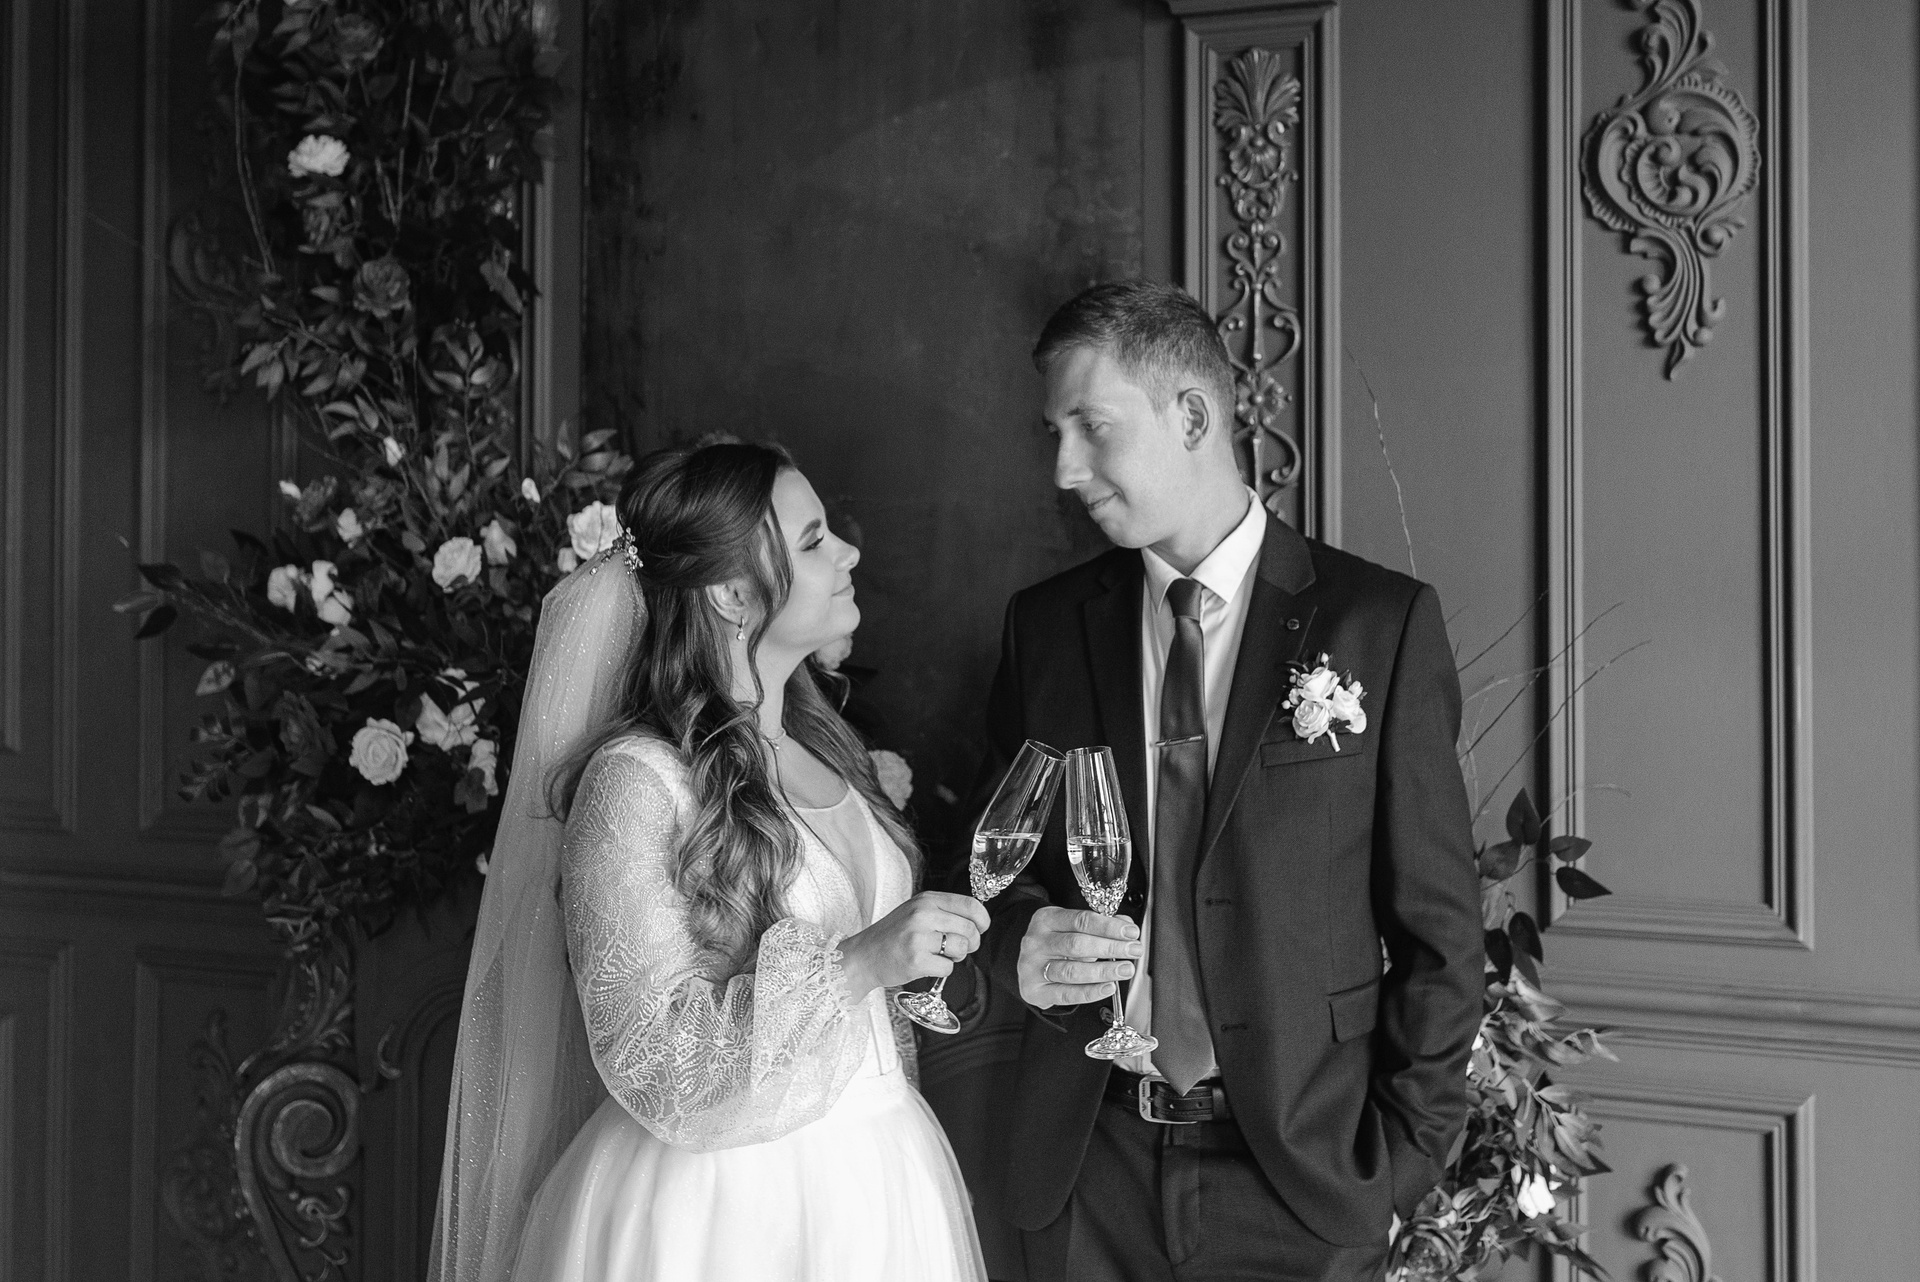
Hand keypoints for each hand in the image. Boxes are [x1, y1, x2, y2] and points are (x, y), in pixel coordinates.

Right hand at [840, 891, 989, 1000]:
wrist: (863, 956)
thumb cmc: (892, 935)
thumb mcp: (915, 911)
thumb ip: (943, 911)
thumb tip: (976, 920)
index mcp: (926, 900)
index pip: (971, 905)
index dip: (982, 920)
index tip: (981, 928)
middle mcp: (923, 915)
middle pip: (970, 929)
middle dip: (971, 943)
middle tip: (957, 948)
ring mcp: (918, 937)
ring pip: (961, 948)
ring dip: (955, 957)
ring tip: (938, 955)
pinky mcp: (916, 960)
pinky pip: (948, 967)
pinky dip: (941, 970)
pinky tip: (926, 964)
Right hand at [1018, 906, 1142, 1008]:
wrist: (1027, 964)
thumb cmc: (1054, 943)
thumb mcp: (1071, 926)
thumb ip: (1099, 925)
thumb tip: (1125, 926)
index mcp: (1046, 919)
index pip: (1081, 920)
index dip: (1109, 927)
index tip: (1131, 932)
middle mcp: (1036, 942)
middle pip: (1077, 944)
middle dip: (1110, 948)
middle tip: (1133, 950)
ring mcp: (1033, 967)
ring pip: (1072, 971)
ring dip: (1104, 971)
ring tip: (1125, 969)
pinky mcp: (1034, 990)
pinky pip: (1066, 994)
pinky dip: (1090, 992)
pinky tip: (1108, 987)